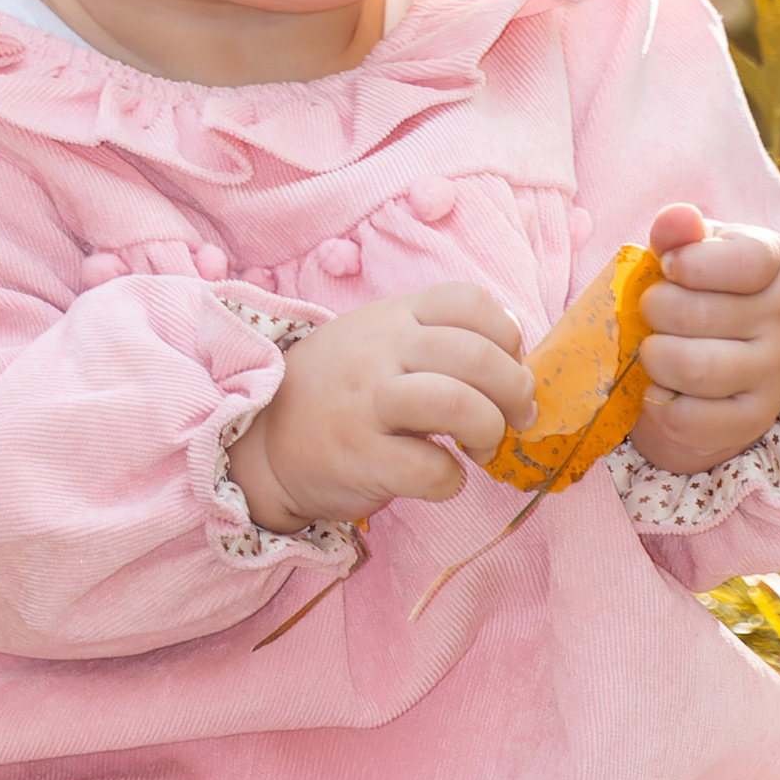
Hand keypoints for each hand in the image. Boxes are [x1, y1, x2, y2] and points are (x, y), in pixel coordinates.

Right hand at [228, 284, 533, 528]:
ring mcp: (368, 404)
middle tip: (516, 416)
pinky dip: (451, 478)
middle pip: (475, 355)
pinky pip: (430, 468)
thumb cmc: (339, 390)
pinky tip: (442, 476)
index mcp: (394, 317)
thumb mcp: (378, 340)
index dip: (506, 333)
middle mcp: (381, 352)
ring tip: (482, 446)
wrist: (263, 439)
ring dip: (488, 429)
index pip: (467, 301)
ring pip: (456, 404)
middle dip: (514, 390)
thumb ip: (434, 337)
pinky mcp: (360, 458)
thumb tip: (513, 351)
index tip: (508, 363)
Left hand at [629, 202, 779, 477]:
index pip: (744, 261)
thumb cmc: (693, 295)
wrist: (705, 367)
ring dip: (654, 358)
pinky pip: (688, 417)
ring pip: (693, 368)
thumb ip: (677, 233)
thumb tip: (678, 219)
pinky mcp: (751, 420)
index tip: (670, 267)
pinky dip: (657, 404)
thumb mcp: (685, 255)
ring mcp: (772, 374)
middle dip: (654, 311)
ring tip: (652, 350)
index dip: (692, 263)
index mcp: (770, 265)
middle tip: (650, 313)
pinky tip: (659, 388)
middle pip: (697, 314)